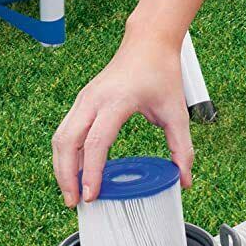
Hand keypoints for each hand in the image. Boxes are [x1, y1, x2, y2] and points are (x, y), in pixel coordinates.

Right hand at [51, 30, 193, 206]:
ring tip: (71, 193)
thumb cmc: (161, 72)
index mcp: (116, 101)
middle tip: (75, 203)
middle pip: (67, 143)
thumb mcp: (177, 112)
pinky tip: (74, 172)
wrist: (148, 42)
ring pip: (60, 137)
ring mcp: (84, 99)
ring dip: (61, 167)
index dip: (91, 172)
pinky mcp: (81, 101)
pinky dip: (65, 154)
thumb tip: (184, 180)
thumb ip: (181, 148)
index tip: (91, 195)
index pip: (96, 142)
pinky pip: (65, 131)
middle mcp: (93, 100)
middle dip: (66, 176)